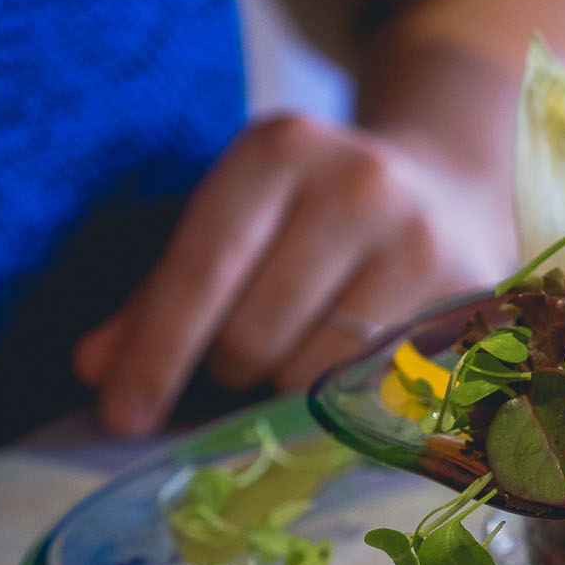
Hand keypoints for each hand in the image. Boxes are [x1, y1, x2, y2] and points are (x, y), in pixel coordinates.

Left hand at [72, 113, 510, 434]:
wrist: (448, 187)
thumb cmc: (313, 215)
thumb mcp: (236, 220)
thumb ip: (162, 293)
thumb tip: (96, 371)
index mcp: (280, 149)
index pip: (201, 269)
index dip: (156, 352)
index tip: (122, 415)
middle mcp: (357, 184)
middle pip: (251, 334)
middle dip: (228, 367)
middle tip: (241, 358)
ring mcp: (420, 240)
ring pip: (314, 374)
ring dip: (288, 388)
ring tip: (305, 350)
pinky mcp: (467, 294)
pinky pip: (377, 389)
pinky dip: (349, 397)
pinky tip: (355, 367)